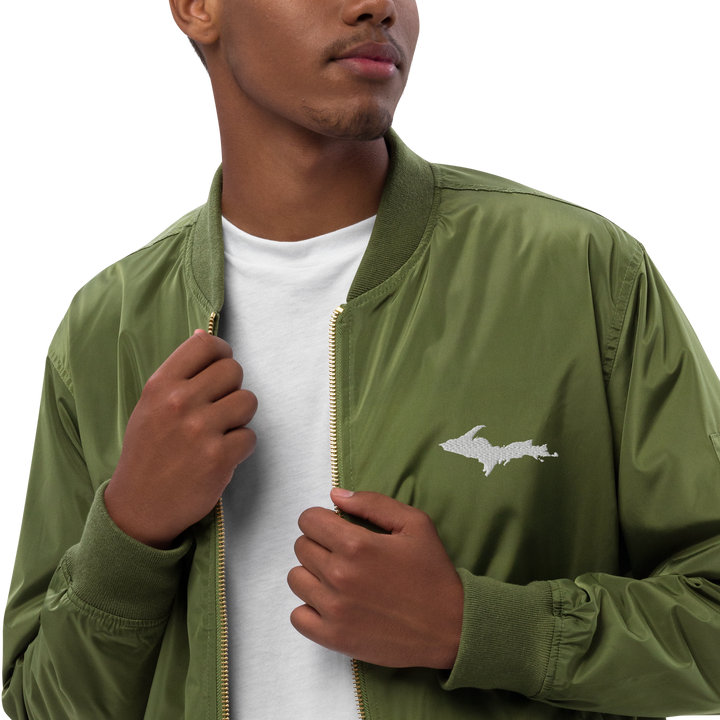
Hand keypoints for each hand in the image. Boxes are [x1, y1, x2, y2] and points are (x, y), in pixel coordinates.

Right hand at [105, 329, 257, 548]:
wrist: (139, 506)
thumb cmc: (148, 452)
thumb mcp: (150, 405)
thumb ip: (179, 373)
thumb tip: (203, 335)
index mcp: (160, 385)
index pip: (206, 345)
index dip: (221, 354)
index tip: (219, 369)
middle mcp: (180, 403)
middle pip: (234, 371)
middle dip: (232, 388)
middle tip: (218, 408)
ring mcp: (200, 430)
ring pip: (248, 401)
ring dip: (240, 417)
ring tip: (220, 431)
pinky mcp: (219, 458)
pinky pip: (250, 436)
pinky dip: (241, 447)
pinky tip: (221, 454)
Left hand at [287, 488, 463, 668]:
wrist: (450, 627)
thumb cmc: (432, 574)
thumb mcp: (414, 524)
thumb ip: (372, 503)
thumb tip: (336, 495)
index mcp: (356, 545)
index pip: (308, 520)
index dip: (322, 519)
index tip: (337, 528)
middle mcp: (339, 576)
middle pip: (301, 547)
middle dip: (319, 543)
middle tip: (345, 553)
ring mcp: (333, 609)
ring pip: (296, 578)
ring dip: (313, 574)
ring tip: (338, 578)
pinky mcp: (333, 637)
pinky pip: (297, 616)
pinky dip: (309, 608)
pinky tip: (332, 603)